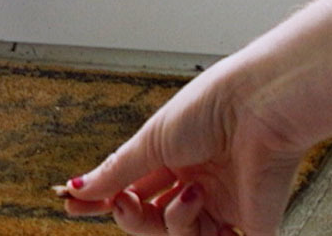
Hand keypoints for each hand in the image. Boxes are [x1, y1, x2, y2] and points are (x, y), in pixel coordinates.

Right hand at [58, 53, 311, 235]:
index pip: (131, 187)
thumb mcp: (151, 139)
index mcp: (175, 156)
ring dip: (174, 221)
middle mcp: (197, 182)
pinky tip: (204, 215)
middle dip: (131, 215)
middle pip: (149, 218)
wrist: (260, 107)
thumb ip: (116, 171)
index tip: (72, 206)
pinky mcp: (251, 223)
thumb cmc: (211, 108)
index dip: (104, 199)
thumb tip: (77, 187)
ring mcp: (223, 205)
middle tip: (121, 202)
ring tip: (191, 194)